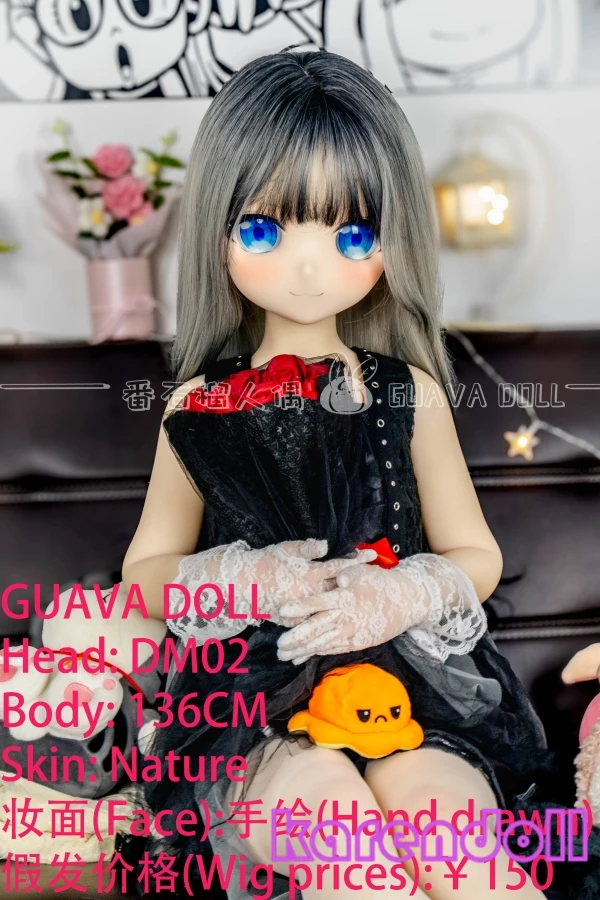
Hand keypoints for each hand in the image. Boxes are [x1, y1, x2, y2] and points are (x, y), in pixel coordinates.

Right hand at [168, 538, 376, 643]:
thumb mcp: (287, 550)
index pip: (340, 566)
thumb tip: (326, 546)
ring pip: (330, 608)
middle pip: (341, 589)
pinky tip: (337, 630)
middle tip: (376, 582)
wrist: (244, 585)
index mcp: (312, 572)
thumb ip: (308, 548)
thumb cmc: (265, 562)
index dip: (356, 562)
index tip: (372, 557)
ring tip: (361, 608)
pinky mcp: (296, 620)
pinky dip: (325, 626)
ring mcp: (306, 607)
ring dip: (345, 608)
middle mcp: (312, 591)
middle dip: (358, 585)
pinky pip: (313, 624)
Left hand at [276, 553, 487, 664]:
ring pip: (323, 643)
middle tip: (278, 646)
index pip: (318, 602)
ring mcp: (352, 632)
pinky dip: (318, 653)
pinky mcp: (357, 641)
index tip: (283, 611)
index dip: (301, 607)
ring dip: (303, 650)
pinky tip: (304, 656)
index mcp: (344, 597)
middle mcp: (346, 617)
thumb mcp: (363, 571)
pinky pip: (334, 648)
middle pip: (317, 629)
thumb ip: (346, 572)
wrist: (406, 602)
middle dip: (297, 638)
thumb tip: (336, 577)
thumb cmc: (381, 582)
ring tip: (284, 656)